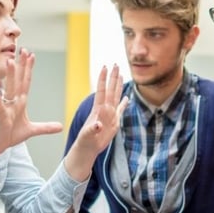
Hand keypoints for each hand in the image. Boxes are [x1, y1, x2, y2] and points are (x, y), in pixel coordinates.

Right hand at [0, 49, 62, 163]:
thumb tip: (60, 126)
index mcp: (19, 102)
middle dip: (21, 66)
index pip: (25, 82)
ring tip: (10, 62)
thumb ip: (45, 127)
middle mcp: (12, 102)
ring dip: (10, 76)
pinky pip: (0, 109)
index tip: (32, 55)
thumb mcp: (31, 130)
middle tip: (23, 50)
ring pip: (9, 90)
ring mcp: (6, 109)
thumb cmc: (9, 135)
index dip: (28, 69)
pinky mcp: (1, 120)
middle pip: (18, 81)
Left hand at [64, 64, 128, 180]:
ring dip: (118, 86)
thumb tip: (98, 125)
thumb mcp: (87, 136)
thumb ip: (93, 129)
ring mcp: (109, 115)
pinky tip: (127, 97)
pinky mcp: (114, 122)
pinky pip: (120, 110)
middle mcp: (104, 110)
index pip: (101, 91)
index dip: (103, 79)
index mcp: (98, 110)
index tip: (105, 67)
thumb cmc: (85, 141)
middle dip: (113, 77)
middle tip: (116, 64)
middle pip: (111, 90)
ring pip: (116, 97)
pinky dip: (124, 103)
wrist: (88, 148)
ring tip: (122, 75)